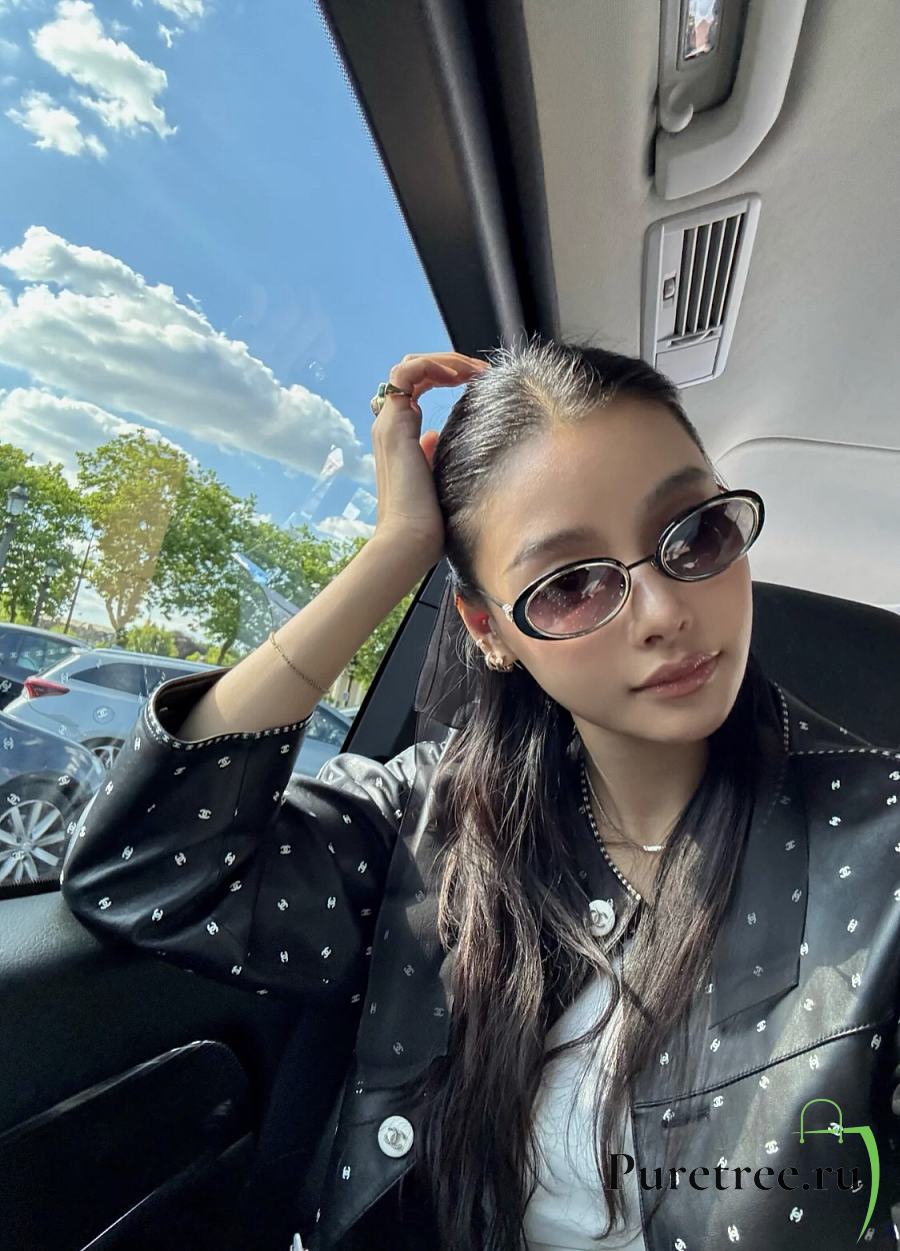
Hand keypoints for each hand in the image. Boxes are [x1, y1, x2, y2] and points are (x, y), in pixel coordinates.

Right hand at [371, 351, 488, 564]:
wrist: (409, 540)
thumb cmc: (428, 524)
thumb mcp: (439, 481)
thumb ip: (435, 456)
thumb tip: (435, 436)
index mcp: (401, 438)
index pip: (416, 389)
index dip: (445, 377)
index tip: (479, 382)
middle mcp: (391, 427)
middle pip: (411, 372)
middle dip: (447, 364)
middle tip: (480, 371)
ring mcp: (390, 424)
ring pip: (409, 367)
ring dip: (443, 361)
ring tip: (473, 370)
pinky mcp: (394, 426)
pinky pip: (405, 374)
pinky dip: (432, 366)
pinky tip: (459, 377)